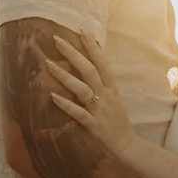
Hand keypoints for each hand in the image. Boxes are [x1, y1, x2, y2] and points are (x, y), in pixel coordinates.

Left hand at [36, 31, 141, 163]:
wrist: (129, 147)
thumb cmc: (119, 124)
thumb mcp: (115, 100)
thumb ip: (103, 86)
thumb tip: (91, 71)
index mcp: (111, 89)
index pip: (102, 63)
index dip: (93, 47)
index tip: (82, 30)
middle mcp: (106, 96)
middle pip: (89, 70)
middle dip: (73, 54)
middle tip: (57, 39)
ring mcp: (100, 110)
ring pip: (82, 89)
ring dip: (65, 76)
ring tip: (48, 64)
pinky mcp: (94, 126)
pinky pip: (78, 113)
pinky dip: (66, 104)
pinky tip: (53, 96)